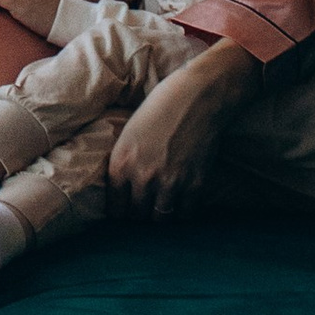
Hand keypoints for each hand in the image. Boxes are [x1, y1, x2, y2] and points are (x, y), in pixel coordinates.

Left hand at [105, 41, 261, 217]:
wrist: (199, 94)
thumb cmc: (161, 104)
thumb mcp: (130, 130)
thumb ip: (125, 161)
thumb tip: (124, 187)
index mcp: (121, 162)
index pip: (115, 208)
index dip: (120, 212)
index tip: (125, 211)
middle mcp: (142, 177)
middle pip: (137, 217)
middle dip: (139, 215)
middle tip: (144, 209)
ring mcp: (170, 183)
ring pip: (160, 220)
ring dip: (160, 215)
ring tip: (162, 207)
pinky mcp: (194, 185)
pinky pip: (185, 214)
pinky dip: (183, 211)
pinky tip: (182, 201)